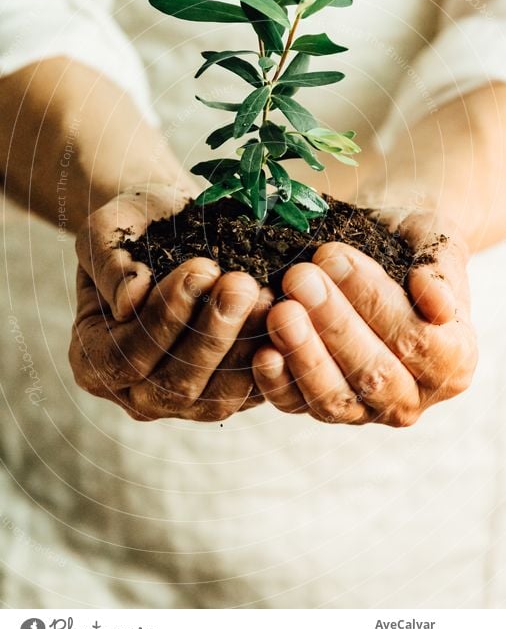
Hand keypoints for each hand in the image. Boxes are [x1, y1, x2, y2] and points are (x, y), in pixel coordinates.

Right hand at [71, 184, 270, 420]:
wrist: (175, 224)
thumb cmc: (136, 225)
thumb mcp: (107, 231)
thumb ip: (109, 264)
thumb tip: (129, 301)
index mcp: (94, 359)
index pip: (125, 356)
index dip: (165, 317)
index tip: (202, 269)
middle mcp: (137, 392)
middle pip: (174, 385)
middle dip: (212, 335)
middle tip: (243, 285)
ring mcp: (185, 403)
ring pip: (217, 398)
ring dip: (245, 348)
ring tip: (267, 297)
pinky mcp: (230, 397)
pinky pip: (253, 393)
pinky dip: (272, 358)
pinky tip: (288, 316)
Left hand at [252, 209, 477, 426]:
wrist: (378, 247)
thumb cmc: (409, 242)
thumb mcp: (436, 241)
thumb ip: (440, 271)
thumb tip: (438, 305)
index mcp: (454, 360)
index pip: (416, 340)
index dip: (374, 301)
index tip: (335, 257)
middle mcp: (413, 396)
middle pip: (374, 374)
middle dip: (333, 324)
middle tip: (299, 279)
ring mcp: (365, 410)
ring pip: (334, 399)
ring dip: (303, 355)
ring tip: (279, 311)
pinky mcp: (319, 408)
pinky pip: (297, 404)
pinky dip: (277, 383)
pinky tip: (261, 351)